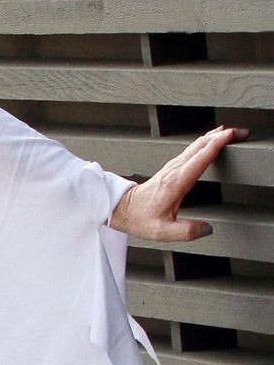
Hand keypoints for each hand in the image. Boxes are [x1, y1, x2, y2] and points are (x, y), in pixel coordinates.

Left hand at [110, 125, 247, 240]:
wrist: (122, 210)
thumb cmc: (141, 220)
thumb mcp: (163, 232)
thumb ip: (187, 232)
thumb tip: (208, 228)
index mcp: (176, 183)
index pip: (200, 158)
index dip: (217, 144)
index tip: (232, 135)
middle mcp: (174, 171)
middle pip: (200, 145)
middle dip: (222, 136)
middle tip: (242, 132)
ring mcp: (172, 167)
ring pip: (196, 145)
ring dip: (215, 136)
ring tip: (233, 133)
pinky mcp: (171, 168)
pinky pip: (191, 150)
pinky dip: (206, 142)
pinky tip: (212, 141)